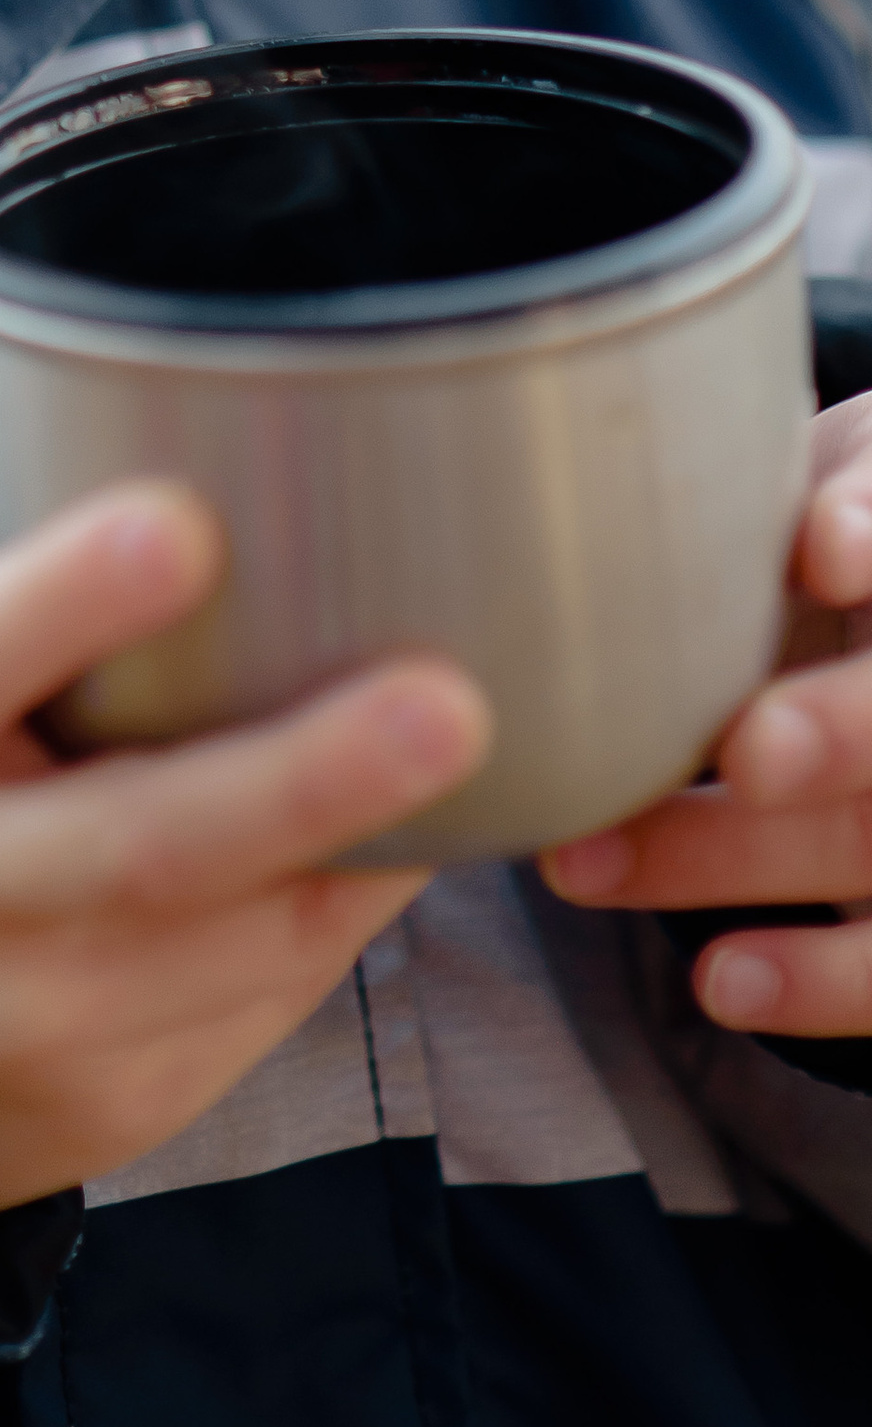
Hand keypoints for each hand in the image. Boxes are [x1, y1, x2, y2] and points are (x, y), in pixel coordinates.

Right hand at [0, 443, 490, 1219]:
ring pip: (236, 948)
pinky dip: (343, 910)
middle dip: (302, 777)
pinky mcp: (110, 1106)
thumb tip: (116, 359)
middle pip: (137, 847)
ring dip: (365, 846)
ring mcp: (24, 1026)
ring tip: (479, 747)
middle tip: (447, 702)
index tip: (183, 523)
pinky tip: (399, 827)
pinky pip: (266, 1005)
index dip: (63, 599)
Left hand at [540, 390, 871, 1033]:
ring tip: (583, 865)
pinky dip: (819, 982)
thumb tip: (637, 444)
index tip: (816, 547)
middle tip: (746, 746)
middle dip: (842, 727)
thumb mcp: (813, 465)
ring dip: (736, 858)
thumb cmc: (826, 520)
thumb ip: (759, 472)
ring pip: (871, 841)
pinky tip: (719, 980)